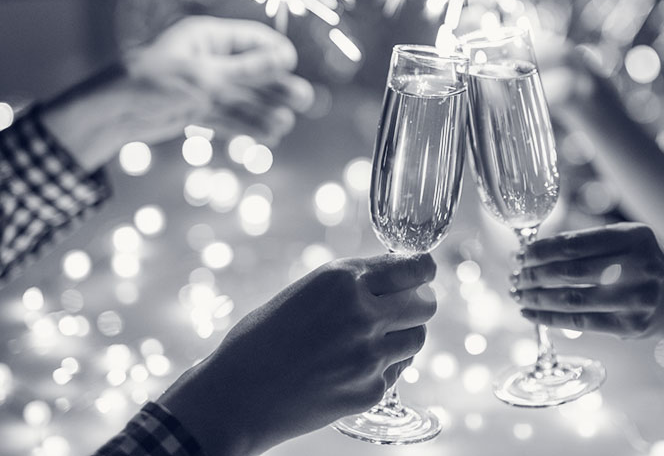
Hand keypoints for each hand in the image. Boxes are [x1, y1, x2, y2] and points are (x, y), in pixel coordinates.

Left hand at [43, 16, 312, 169]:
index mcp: (207, 37)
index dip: (275, 53)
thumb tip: (286, 58)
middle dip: (277, 87)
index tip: (292, 67)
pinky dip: (247, 127)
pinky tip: (268, 137)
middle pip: (253, 72)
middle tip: (304, 100)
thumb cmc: (153, 82)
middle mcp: (209, 59)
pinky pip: (230, 118)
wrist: (112, 115)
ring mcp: (204, 87)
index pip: (252, 40)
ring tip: (283, 127)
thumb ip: (248, 70)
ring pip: (244, 99)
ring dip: (264, 112)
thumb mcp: (206, 76)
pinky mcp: (197, 111)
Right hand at [158, 253, 436, 455]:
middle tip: (403, 307)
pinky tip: (355, 365)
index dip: (422, 270)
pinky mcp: (371, 390)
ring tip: (374, 338)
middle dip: (418, 302)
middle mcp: (363, 314)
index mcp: (343, 280)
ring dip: (404, 334)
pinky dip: (386, 365)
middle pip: (426, 303)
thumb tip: (397, 275)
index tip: (422, 273)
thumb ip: (352, 283)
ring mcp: (370, 356)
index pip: (415, 268)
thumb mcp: (306, 291)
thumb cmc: (262, 338)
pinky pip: (398, 369)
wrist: (237, 395)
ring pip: (417, 337)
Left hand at [511, 223, 663, 338]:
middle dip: (535, 275)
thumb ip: (585, 243)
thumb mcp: (622, 242)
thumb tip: (531, 252)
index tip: (520, 255)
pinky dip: (549, 318)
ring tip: (518, 295)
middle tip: (515, 276)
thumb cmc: (636, 264)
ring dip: (537, 298)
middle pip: (570, 272)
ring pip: (572, 299)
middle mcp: (639, 266)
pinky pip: (580, 322)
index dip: (541, 250)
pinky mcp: (630, 326)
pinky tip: (530, 313)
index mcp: (634, 237)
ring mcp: (637, 298)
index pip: (574, 243)